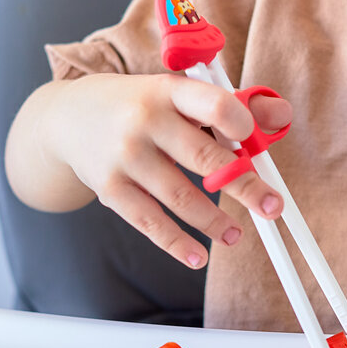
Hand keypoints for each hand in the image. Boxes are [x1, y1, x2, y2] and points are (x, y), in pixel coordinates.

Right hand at [21, 73, 290, 268]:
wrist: (66, 118)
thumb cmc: (137, 106)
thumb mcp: (175, 93)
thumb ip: (229, 105)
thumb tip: (280, 117)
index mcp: (169, 90)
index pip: (214, 104)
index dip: (243, 126)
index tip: (256, 146)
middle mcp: (146, 121)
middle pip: (205, 158)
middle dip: (245, 186)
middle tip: (272, 207)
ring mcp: (126, 157)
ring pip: (182, 197)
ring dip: (215, 222)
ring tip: (235, 235)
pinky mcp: (110, 189)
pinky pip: (150, 223)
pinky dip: (177, 244)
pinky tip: (198, 257)